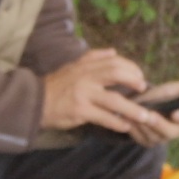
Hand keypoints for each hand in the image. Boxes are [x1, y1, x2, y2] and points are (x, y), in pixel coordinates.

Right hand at [40, 50, 178, 145]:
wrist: (33, 102)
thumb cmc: (56, 85)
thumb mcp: (73, 66)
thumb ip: (93, 58)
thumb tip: (113, 52)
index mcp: (85, 66)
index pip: (114, 61)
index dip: (131, 68)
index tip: (140, 77)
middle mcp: (85, 77)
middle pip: (116, 74)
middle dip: (134, 81)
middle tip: (145, 90)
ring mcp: (83, 94)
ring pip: (114, 100)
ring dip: (132, 109)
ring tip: (145, 116)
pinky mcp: (80, 111)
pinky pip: (104, 117)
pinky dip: (117, 122)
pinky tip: (126, 126)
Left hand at [124, 79, 178, 147]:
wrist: (146, 105)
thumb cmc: (163, 96)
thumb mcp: (173, 89)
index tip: (176, 113)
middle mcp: (175, 131)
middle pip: (169, 131)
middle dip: (159, 123)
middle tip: (149, 115)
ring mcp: (161, 139)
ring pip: (152, 135)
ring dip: (142, 125)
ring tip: (133, 114)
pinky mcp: (147, 142)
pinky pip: (139, 138)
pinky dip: (133, 129)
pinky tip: (126, 119)